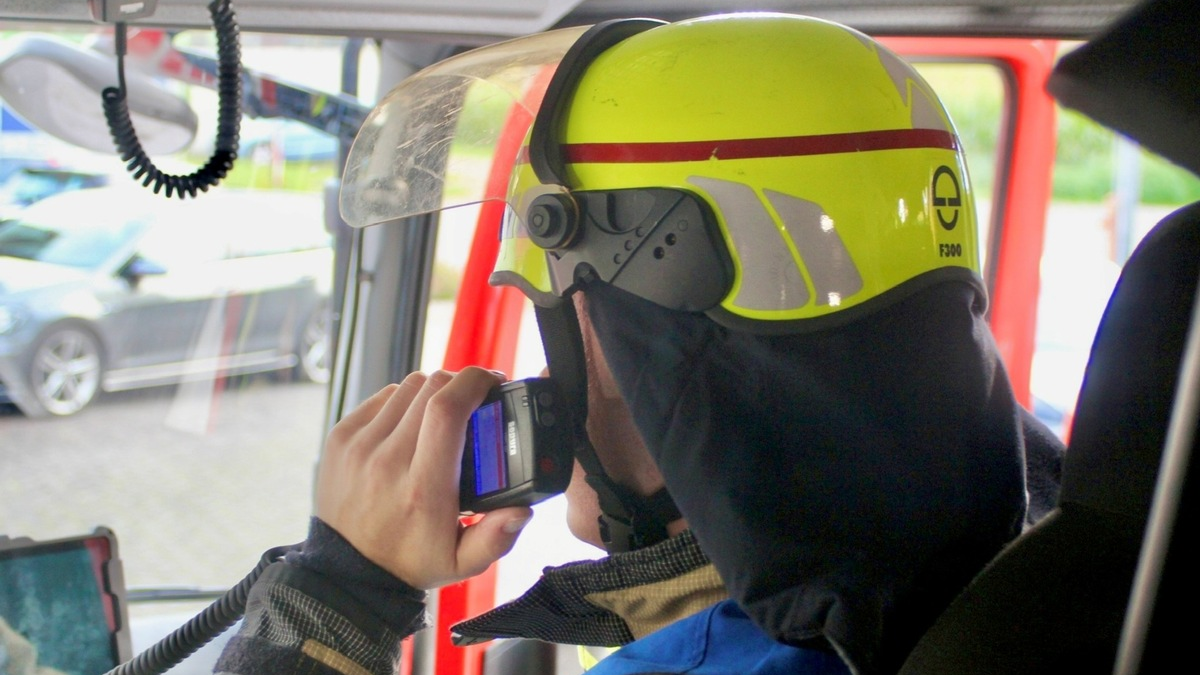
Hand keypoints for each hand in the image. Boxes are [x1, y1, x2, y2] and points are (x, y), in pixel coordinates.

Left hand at [315, 367, 532, 588]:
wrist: (348, 571)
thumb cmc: (408, 560)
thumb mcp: (461, 562)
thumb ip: (496, 538)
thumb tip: (521, 509)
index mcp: (422, 488)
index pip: (447, 411)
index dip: (474, 383)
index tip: (494, 382)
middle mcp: (387, 461)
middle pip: (431, 389)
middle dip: (461, 384)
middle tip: (477, 398)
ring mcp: (359, 445)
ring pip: (409, 387)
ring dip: (435, 391)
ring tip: (446, 413)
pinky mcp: (341, 437)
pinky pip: (383, 397)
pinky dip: (405, 401)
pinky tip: (414, 421)